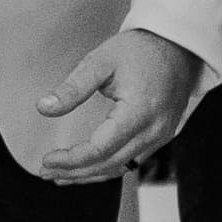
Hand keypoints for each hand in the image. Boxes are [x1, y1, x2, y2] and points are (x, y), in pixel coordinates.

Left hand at [33, 28, 202, 179]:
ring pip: (121, 167)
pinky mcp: (161, 137)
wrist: (178, 46)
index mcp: (140, 111)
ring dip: (89, 174)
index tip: (48, 160)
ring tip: (60, 175)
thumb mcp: (101, 61)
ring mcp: (161, 136)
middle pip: (110, 164)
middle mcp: (154, 129)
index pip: (100, 148)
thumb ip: (72, 88)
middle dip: (75, 172)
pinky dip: (107, 168)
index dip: (71, 159)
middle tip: (46, 171)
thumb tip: (44, 107)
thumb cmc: (142, 50)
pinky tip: (87, 168)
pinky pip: (132, 161)